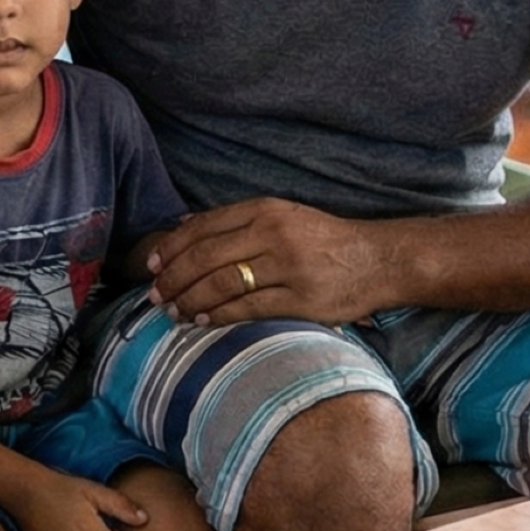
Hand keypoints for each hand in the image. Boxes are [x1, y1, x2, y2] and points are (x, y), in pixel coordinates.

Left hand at [146, 198, 401, 326]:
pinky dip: (219, 315)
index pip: (203, 227)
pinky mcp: (301, 299)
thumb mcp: (282, 215)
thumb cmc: (323, 240)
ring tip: (174, 311)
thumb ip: (236, 221)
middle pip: (206, 257)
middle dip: (173, 278)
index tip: (150, 265)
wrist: (379, 259)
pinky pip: (248, 308)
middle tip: (155, 295)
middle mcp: (274, 233)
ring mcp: (288, 266)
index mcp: (265, 209)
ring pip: (222, 284)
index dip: (170, 248)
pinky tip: (203, 320)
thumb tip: (182, 225)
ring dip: (190, 300)